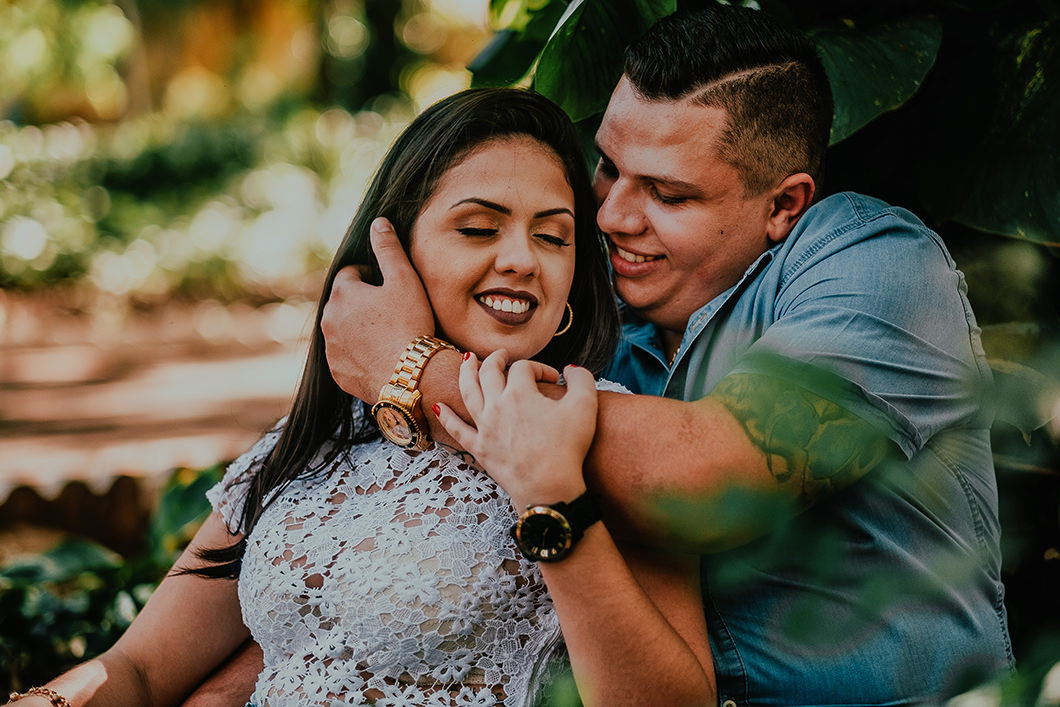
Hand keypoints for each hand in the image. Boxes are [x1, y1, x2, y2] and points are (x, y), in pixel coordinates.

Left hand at [320, 217, 435, 401]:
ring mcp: (331, 349)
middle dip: (363, 302)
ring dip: (359, 328)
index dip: (372, 277)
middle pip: (345, 302)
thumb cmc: (410, 323)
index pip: (352, 274)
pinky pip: (346, 356)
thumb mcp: (404, 279)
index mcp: (342, 293)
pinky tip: (382, 355)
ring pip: (343, 329)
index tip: (390, 287)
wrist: (411, 375)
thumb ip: (388, 248)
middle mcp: (328, 320)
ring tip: (387, 334)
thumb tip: (378, 223)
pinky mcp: (338, 372)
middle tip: (391, 311)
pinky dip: (359, 353)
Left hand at [436, 350, 597, 507]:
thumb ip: (581, 378)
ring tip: (466, 360)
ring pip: (468, 392)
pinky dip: (446, 416)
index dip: (540, 367)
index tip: (554, 378)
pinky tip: (437, 406)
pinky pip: (457, 430)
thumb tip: (571, 368)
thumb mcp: (585, 407)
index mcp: (520, 392)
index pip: (524, 367)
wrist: (549, 489)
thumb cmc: (568, 449)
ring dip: (466, 373)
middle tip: (501, 355)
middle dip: (496, 359)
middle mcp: (497, 405)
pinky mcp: (479, 449)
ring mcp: (484, 428)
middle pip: (489, 371)